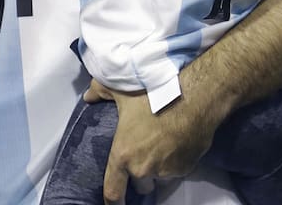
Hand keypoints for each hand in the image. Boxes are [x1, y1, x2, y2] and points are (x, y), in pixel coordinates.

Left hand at [83, 78, 217, 203]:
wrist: (192, 98)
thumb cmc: (154, 94)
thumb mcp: (120, 90)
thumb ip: (99, 92)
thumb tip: (88, 97)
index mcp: (123, 155)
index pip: (113, 192)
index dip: (112, 202)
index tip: (113, 204)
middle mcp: (143, 168)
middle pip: (139, 184)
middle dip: (139, 176)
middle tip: (141, 153)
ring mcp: (166, 170)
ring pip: (158, 178)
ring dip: (157, 170)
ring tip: (159, 145)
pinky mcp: (185, 168)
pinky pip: (175, 171)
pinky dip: (173, 162)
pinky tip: (174, 143)